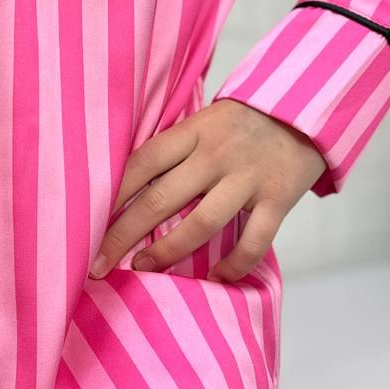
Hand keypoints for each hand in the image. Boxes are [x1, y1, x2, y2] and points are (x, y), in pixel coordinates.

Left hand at [89, 99, 327, 283]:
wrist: (307, 109)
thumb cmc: (241, 124)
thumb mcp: (203, 123)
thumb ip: (172, 150)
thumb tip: (119, 185)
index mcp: (192, 132)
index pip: (140, 163)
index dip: (109, 195)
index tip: (82, 224)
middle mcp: (216, 154)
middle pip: (160, 199)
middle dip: (123, 235)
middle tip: (97, 264)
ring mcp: (248, 177)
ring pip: (202, 223)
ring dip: (168, 251)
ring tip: (143, 269)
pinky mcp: (278, 198)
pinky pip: (254, 240)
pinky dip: (234, 265)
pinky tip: (216, 279)